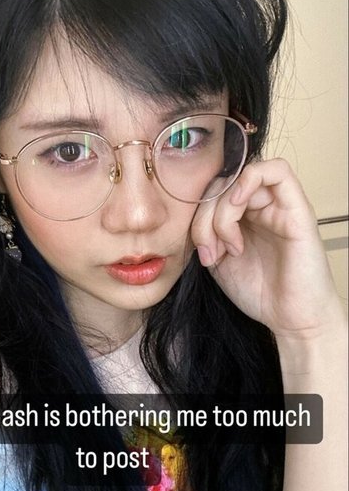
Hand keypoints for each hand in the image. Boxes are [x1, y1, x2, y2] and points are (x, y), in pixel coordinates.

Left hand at [191, 159, 342, 338]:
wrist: (289, 319)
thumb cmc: (259, 292)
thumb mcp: (218, 260)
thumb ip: (206, 232)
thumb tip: (192, 211)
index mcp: (243, 217)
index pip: (212, 192)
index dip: (198, 215)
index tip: (202, 252)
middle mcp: (261, 207)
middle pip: (222, 184)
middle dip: (205, 219)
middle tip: (211, 252)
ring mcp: (280, 205)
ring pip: (241, 178)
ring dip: (224, 211)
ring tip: (230, 247)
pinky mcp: (298, 208)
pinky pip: (277, 170)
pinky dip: (248, 180)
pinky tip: (239, 205)